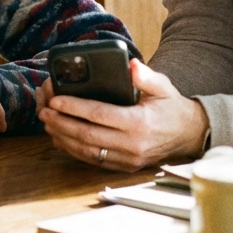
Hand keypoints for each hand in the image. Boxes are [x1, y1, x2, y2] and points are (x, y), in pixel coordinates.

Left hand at [38, 59, 208, 171]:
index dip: (74, 107)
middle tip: (44, 111)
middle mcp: (132, 144)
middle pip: (87, 135)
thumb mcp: (163, 86)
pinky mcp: (124, 167)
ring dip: (63, 138)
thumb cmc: (171, 107)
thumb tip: (131, 65)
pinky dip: (73, 150)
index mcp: (139, 123)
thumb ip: (146, 76)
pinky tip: (61, 139)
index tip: (56, 99)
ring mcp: (128, 159)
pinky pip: (93, 160)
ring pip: (86, 151)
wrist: (188, 135)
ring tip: (48, 123)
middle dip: (61, 122)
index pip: (99, 115)